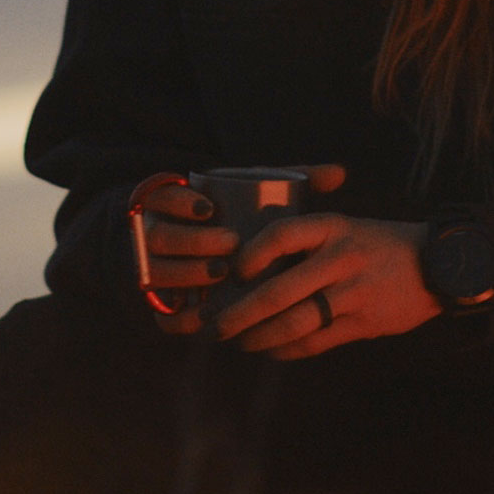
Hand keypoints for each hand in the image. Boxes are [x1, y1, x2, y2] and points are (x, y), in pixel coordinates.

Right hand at [129, 164, 349, 336]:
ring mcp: (154, 271)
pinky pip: (161, 316)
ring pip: (157, 274)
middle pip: (160, 238)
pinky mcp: (162, 305)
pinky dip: (179, 319)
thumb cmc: (239, 222)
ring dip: (188, 277)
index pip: (164, 197)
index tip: (210, 209)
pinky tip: (203, 319)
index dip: (181, 203)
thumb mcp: (257, 196)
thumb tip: (339, 174)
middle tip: (228, 248)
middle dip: (192, 243)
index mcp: (173, 205)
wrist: (202, 258)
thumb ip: (294, 181)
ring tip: (222, 278)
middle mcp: (156, 235)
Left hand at [208, 208, 437, 359]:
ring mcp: (353, 294)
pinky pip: (316, 341)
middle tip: (214, 325)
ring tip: (239, 341)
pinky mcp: (364, 323)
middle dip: (238, 314)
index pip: (281, 235)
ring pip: (294, 323)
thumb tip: (249, 264)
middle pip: (278, 292)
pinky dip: (287, 350)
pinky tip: (271, 351)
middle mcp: (341, 259)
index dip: (251, 255)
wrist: (439, 264)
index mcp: (333, 228)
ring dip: (259, 337)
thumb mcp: (346, 228)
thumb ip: (306, 242)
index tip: (233, 272)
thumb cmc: (380, 245)